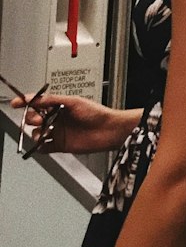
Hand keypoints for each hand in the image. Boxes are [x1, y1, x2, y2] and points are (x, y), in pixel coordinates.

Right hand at [13, 93, 131, 154]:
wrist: (108, 130)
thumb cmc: (96, 113)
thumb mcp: (73, 101)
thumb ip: (53, 100)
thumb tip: (35, 98)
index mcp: (58, 106)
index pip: (37, 103)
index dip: (25, 103)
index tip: (17, 103)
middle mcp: (56, 119)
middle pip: (33, 119)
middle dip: (31, 118)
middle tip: (38, 119)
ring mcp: (57, 132)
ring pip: (36, 134)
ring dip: (36, 133)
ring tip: (46, 131)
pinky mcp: (60, 145)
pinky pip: (44, 148)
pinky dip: (40, 146)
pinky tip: (43, 143)